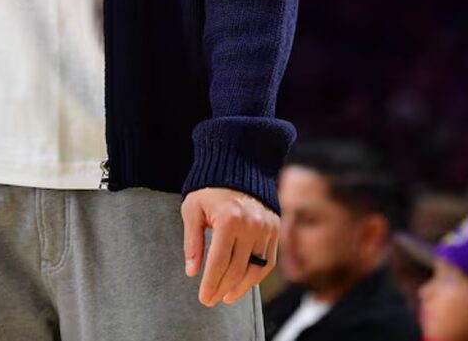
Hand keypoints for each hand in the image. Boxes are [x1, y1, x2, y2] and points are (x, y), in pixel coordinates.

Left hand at [181, 186, 278, 306]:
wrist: (239, 167)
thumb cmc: (210, 190)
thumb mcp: (193, 210)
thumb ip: (192, 241)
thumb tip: (191, 272)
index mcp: (228, 220)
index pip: (218, 262)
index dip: (210, 284)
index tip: (204, 298)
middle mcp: (251, 225)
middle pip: (237, 269)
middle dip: (222, 288)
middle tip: (211, 300)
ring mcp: (266, 228)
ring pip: (255, 269)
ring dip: (240, 288)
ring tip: (227, 296)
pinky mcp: (276, 230)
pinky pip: (268, 262)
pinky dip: (256, 276)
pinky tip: (244, 284)